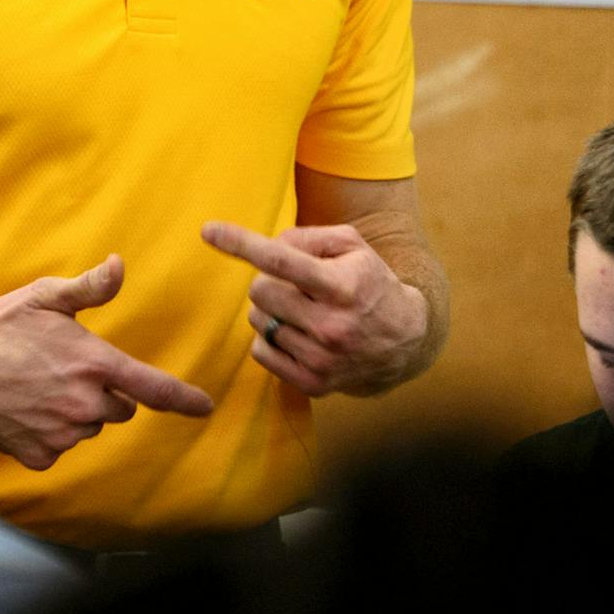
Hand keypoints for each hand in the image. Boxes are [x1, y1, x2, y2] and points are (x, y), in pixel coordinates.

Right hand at [0, 255, 213, 470]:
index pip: (153, 387)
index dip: (184, 398)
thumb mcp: (44, 296)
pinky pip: (58, 447)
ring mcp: (60, 434)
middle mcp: (83, 404)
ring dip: (76, 412)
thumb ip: (90, 287)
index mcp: (93, 363)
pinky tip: (22, 408)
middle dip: (105, 392)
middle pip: (121, 408)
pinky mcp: (38, 456)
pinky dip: (48, 432)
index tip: (205, 406)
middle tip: (66, 369)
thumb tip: (120, 264)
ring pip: (89, 427)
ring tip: (36, 386)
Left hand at [201, 222, 429, 396]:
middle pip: (260, 291)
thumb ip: (307, 238)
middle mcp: (331, 325)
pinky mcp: (312, 383)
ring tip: (302, 310)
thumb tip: (266, 246)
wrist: (404, 341)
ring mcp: (320, 358)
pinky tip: (297, 333)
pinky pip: (261, 351)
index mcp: (342, 285)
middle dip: (268, 281)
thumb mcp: (352, 246)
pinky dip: (272, 338)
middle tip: (292, 284)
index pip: (281, 260)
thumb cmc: (370, 283)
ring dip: (271, 310)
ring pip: (259, 321)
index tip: (208, 230)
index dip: (240, 243)